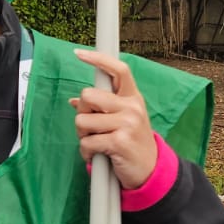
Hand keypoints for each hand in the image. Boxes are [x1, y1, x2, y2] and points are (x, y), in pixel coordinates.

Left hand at [71, 50, 157, 189]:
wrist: (150, 170)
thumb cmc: (131, 142)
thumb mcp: (123, 120)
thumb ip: (102, 107)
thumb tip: (74, 101)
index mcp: (132, 97)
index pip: (118, 70)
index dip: (98, 59)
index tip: (79, 53)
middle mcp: (132, 107)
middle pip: (88, 95)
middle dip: (82, 112)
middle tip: (92, 127)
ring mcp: (127, 124)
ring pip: (82, 120)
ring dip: (83, 135)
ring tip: (97, 142)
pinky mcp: (119, 142)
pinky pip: (87, 142)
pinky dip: (86, 152)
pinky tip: (98, 155)